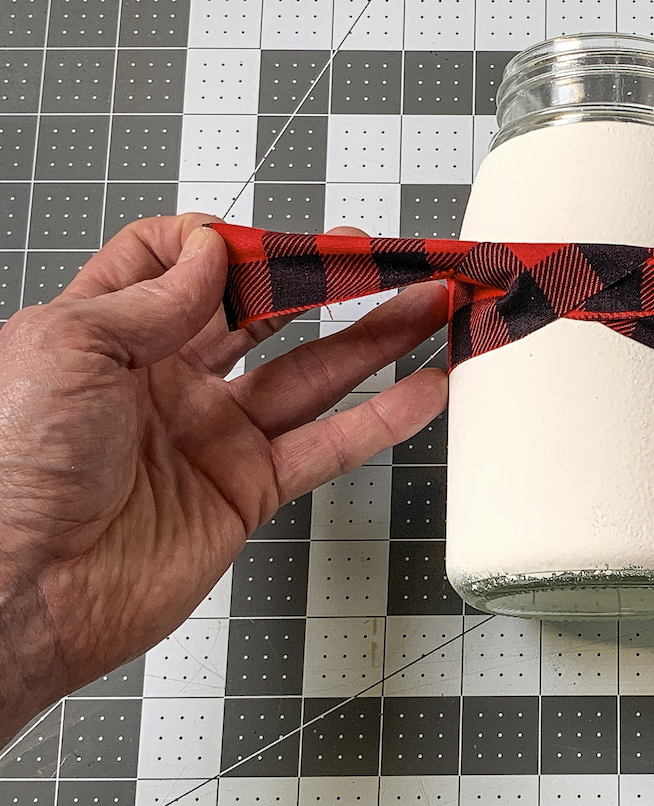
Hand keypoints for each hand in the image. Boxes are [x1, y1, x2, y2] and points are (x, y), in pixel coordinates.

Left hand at [0, 214, 447, 740]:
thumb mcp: (66, 347)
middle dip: (324, 281)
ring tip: (428, 305)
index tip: (262, 246)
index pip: (176, 265)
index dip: (221, 246)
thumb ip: (150, 297)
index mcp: (113, 335)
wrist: (25, 591)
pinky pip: (327, 445)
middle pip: (265, 314)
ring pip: (313, 372)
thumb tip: (210, 253)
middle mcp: (168, 380)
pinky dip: (381, 419)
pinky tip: (421, 390)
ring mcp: (213, 436)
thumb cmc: (13, 471)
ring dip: (376, 338)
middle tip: (380, 258)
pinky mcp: (247, 490)